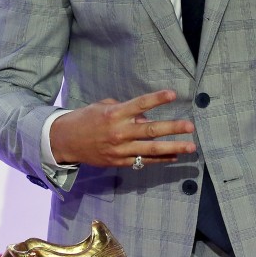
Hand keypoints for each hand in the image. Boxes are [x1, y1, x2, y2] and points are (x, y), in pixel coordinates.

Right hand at [49, 90, 195, 166]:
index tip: (173, 95)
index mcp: (114, 114)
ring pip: (151, 149)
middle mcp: (119, 132)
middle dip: (172, 128)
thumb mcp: (103, 107)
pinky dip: (160, 159)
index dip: (157, 99)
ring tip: (190, 146)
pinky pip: (143, 161)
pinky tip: (174, 156)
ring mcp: (120, 149)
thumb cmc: (85, 119)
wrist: (65, 141)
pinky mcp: (118, 161)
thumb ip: (126, 110)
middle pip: (150, 130)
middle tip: (190, 127)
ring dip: (173, 148)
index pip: (140, 104)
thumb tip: (145, 117)